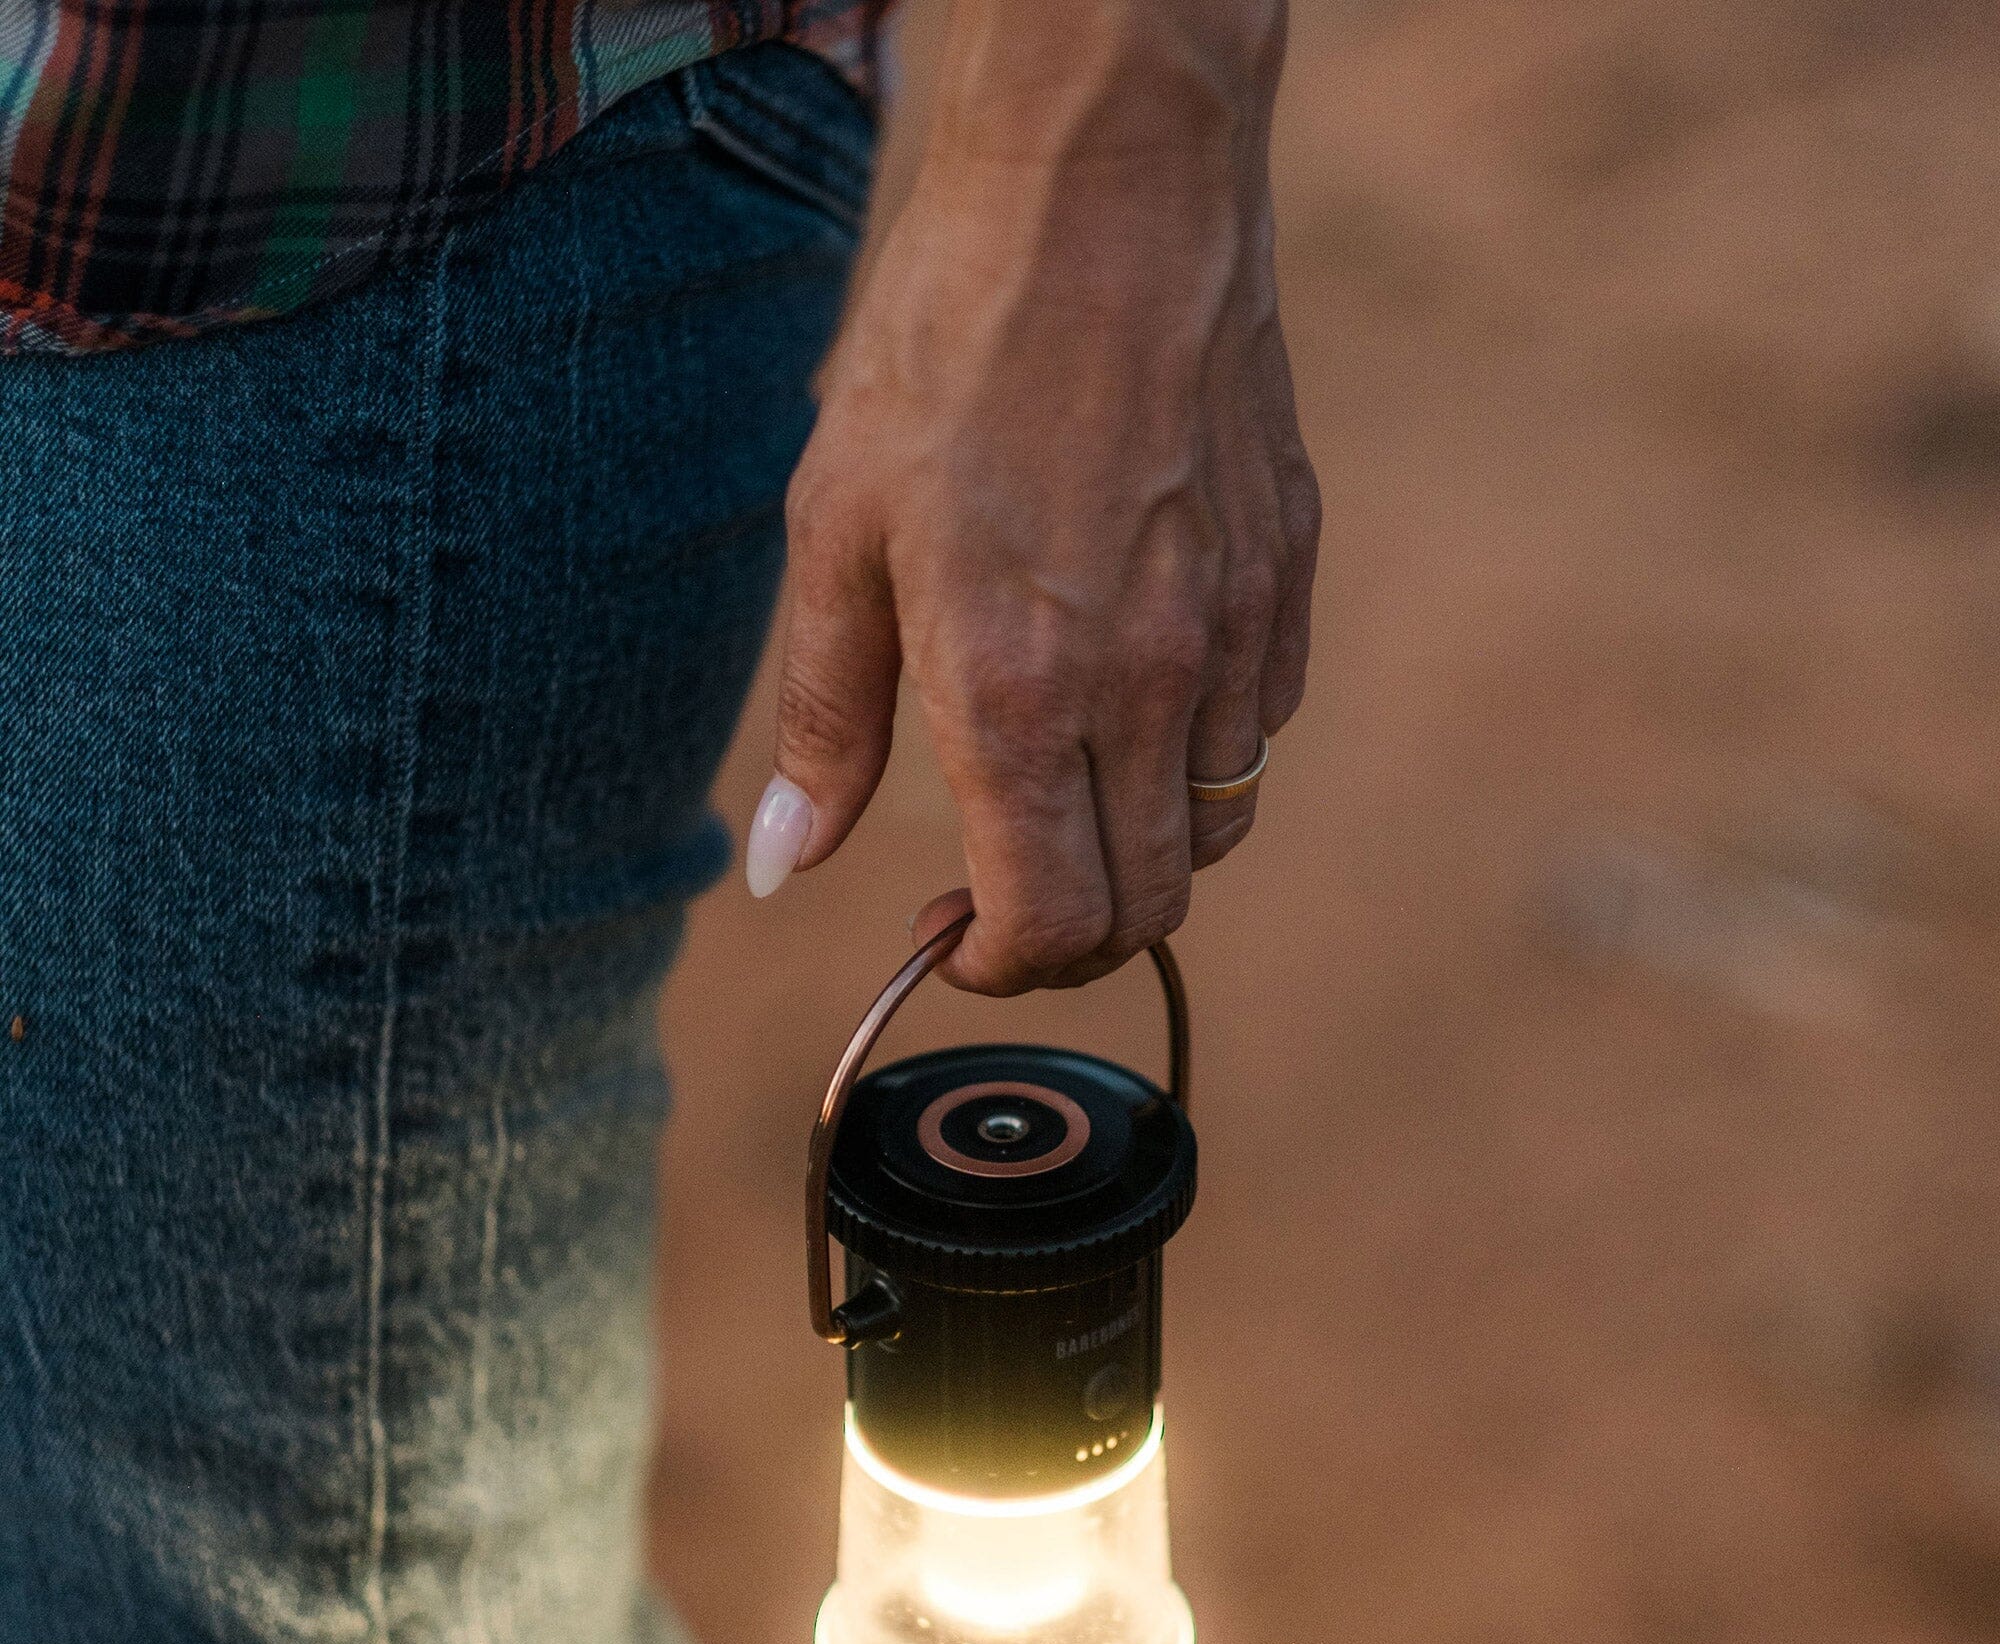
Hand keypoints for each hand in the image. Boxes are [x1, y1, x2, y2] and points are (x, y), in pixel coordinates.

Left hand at [745, 0, 1318, 993]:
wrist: (1106, 188)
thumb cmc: (947, 349)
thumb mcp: (837, 535)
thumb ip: (824, 724)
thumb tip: (785, 868)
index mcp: (1015, 687)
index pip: (1049, 921)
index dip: (998, 967)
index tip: (951, 938)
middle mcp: (1145, 685)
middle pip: (1146, 909)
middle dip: (1068, 939)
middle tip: (999, 894)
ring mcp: (1234, 633)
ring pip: (1211, 832)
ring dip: (1134, 854)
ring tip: (1063, 793)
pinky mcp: (1289, 577)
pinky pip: (1257, 730)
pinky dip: (1196, 759)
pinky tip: (1135, 694)